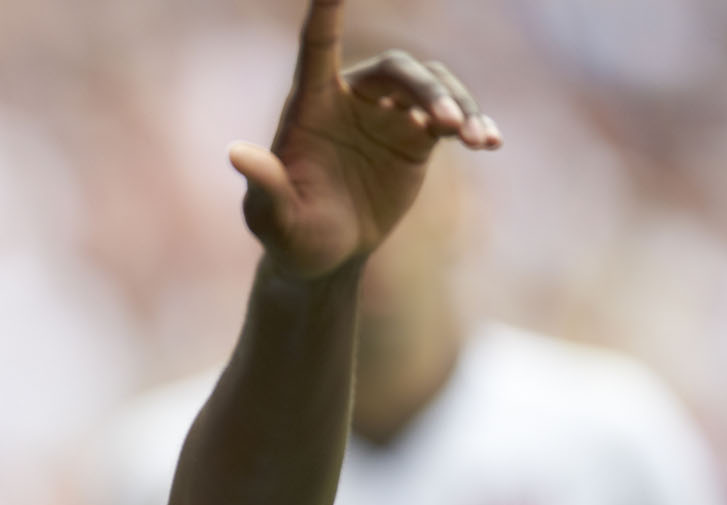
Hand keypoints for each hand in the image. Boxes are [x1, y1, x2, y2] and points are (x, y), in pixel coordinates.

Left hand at [231, 0, 501, 278]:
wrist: (324, 258)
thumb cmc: (289, 234)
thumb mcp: (272, 217)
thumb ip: (263, 185)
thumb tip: (236, 154)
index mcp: (310, 106)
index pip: (317, 45)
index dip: (327, 8)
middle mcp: (350, 99)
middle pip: (397, 69)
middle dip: (427, 89)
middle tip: (447, 124)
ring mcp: (387, 115)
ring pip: (431, 85)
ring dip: (459, 105)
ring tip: (477, 139)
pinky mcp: (416, 137)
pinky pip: (453, 116)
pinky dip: (473, 124)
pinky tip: (490, 142)